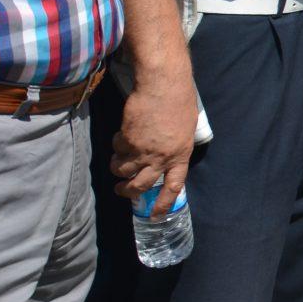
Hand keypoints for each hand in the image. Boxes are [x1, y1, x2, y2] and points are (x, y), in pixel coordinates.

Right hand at [112, 63, 197, 207]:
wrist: (164, 85)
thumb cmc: (180, 101)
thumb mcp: (185, 128)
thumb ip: (176, 146)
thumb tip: (166, 156)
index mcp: (181, 155)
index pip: (173, 186)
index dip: (163, 203)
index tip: (154, 216)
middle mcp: (161, 157)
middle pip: (140, 186)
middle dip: (127, 191)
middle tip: (120, 189)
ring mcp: (143, 150)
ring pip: (123, 170)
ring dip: (118, 167)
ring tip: (118, 160)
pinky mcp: (127, 140)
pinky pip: (117, 149)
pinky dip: (117, 145)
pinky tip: (123, 133)